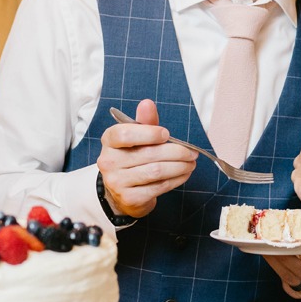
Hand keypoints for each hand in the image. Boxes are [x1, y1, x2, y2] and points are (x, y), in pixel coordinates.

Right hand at [96, 99, 196, 218]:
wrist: (122, 192)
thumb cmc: (132, 158)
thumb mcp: (136, 138)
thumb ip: (143, 121)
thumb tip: (147, 103)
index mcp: (109, 141)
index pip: (124, 134)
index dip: (148, 133)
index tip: (166, 134)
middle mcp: (109, 161)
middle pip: (147, 154)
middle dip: (176, 152)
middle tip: (192, 152)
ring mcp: (117, 182)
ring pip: (155, 171)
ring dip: (179, 166)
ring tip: (191, 162)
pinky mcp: (130, 198)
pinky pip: (158, 187)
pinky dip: (176, 179)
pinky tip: (184, 174)